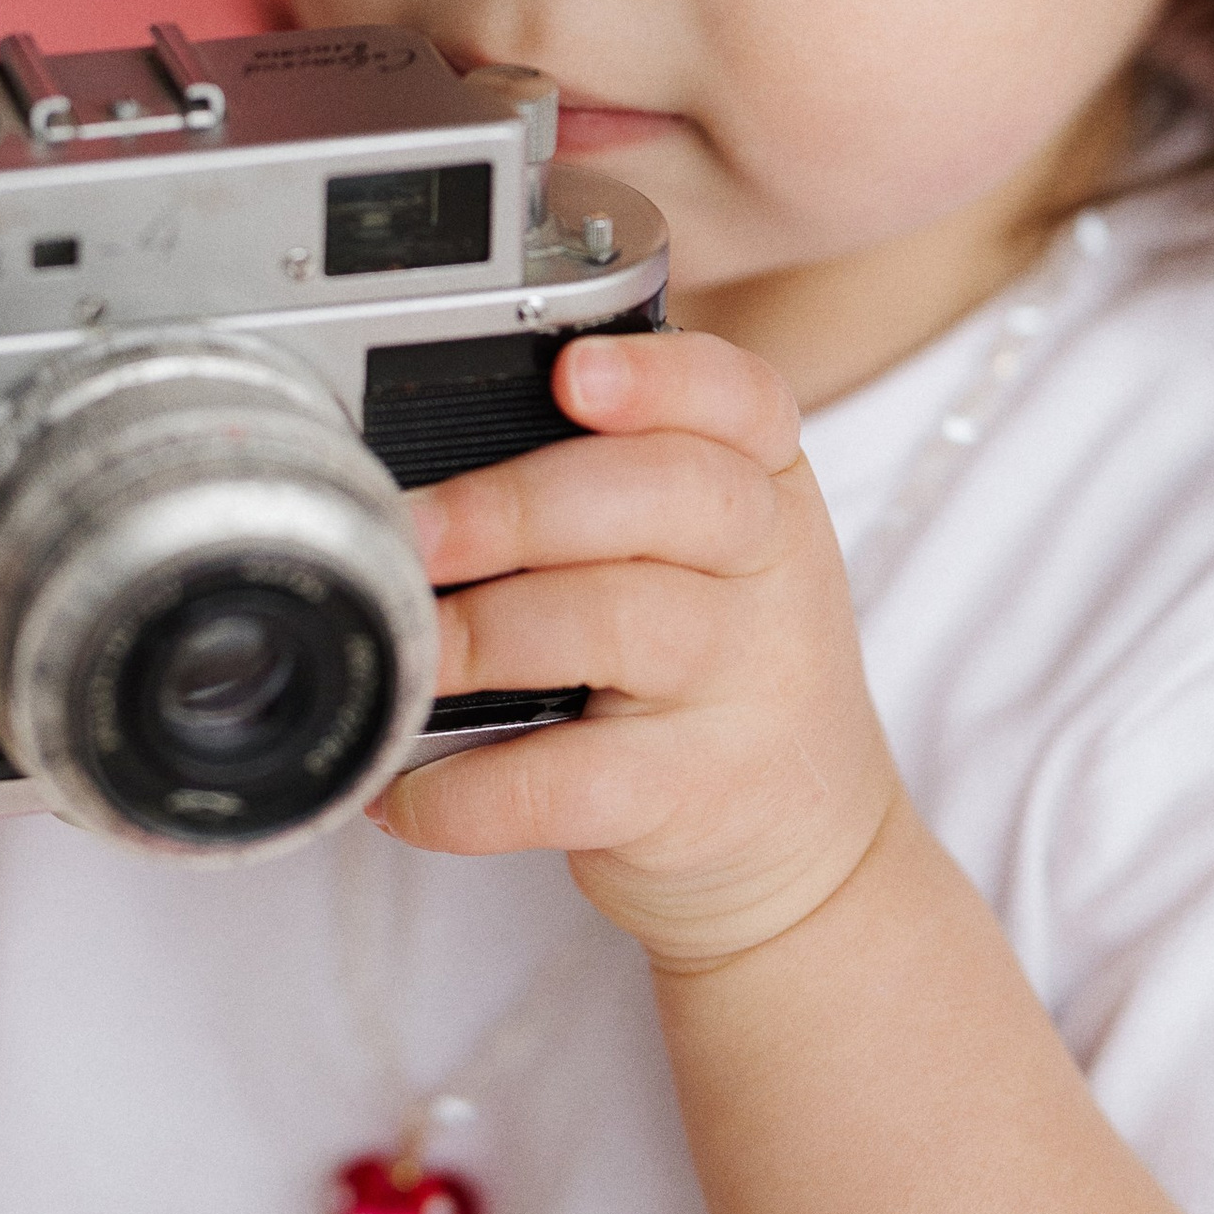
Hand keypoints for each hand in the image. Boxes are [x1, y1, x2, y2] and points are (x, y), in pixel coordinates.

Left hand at [373, 329, 902, 971]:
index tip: (573, 371)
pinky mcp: (696, 795)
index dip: (657, 377)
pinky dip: (472, 790)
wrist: (807, 841)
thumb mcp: (710, 556)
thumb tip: (426, 462)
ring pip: (613, 623)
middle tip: (414, 531)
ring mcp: (745, 685)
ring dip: (482, 634)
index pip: (738, 399)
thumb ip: (613, 485)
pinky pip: (572, 781)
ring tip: (406, 650)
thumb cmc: (718, 666)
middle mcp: (770, 572)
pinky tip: (408, 792)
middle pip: (664, 495)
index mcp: (766, 488)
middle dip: (518, 505)